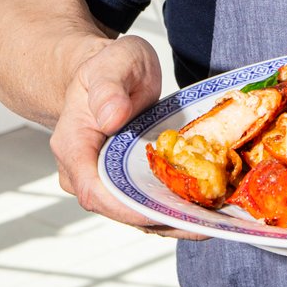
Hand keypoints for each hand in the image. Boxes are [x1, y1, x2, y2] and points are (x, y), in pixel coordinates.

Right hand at [50, 35, 198, 237]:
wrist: (110, 76)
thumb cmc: (110, 67)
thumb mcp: (112, 64)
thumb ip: (109, 88)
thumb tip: (112, 117)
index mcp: (73, 146)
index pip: (94, 189)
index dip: (128, 206)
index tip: (164, 210)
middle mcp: (84, 172)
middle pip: (119, 209)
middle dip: (161, 219)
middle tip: (204, 223)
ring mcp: (105, 181)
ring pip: (136, 213)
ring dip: (173, 221)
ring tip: (213, 222)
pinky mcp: (126, 183)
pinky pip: (148, 203)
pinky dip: (175, 209)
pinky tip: (205, 211)